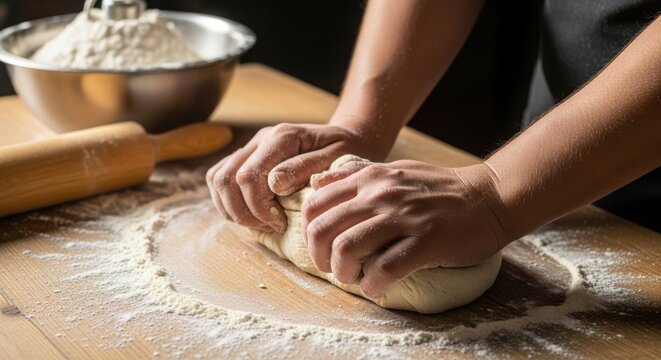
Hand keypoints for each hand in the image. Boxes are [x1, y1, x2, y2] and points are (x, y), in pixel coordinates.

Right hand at [206, 123, 378, 232]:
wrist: (348, 139)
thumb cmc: (347, 152)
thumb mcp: (338, 159)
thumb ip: (306, 169)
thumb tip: (274, 184)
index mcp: (282, 137)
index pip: (249, 177)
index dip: (259, 208)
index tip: (281, 223)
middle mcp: (261, 138)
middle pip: (226, 179)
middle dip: (244, 212)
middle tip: (272, 226)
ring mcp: (251, 147)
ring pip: (217, 179)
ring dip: (233, 209)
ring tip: (262, 223)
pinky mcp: (247, 157)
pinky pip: (219, 178)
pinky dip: (229, 202)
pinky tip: (253, 214)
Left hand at [302, 160, 508, 297]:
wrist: (489, 197)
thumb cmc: (439, 188)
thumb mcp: (393, 170)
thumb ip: (355, 175)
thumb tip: (318, 182)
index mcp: (369, 178)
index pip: (314, 204)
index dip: (308, 232)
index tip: (322, 247)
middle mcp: (380, 194)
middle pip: (322, 229)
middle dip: (319, 257)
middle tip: (333, 268)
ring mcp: (403, 216)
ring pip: (347, 248)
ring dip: (343, 272)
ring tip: (355, 278)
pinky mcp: (426, 240)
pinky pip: (385, 268)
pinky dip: (373, 284)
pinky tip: (377, 287)